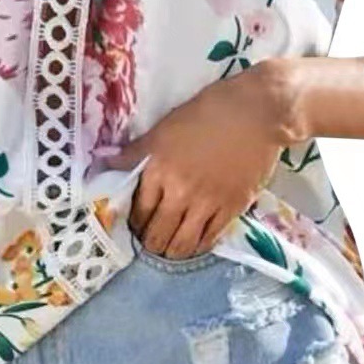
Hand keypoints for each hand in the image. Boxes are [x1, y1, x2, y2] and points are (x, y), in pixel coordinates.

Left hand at [105, 58, 311, 259]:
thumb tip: (106, 162)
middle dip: (150, 241)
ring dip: (171, 250)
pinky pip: (209, 239)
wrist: (256, 113)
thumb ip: (136, 151)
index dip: (134, 222)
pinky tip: (194, 242)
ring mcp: (207, 204)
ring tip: (169, 247)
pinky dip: (198, 245)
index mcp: (159, 169)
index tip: (136, 224)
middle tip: (150, 239)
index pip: (139, 210)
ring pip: (182, 244)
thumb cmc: (208, 112)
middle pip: (157, 234)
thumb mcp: (165, 127)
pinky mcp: (232, 209)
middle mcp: (180, 192)